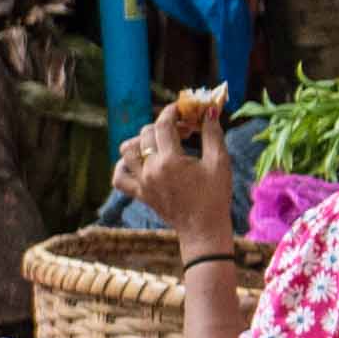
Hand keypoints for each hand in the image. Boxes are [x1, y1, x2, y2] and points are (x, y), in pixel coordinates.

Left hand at [110, 100, 238, 251]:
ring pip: (127, 151)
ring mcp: (142, 183)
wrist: (203, 229)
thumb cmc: (215, 196)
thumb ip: (212, 134)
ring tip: (159, 143)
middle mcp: (151, 171)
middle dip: (164, 126)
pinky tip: (138, 162)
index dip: (171, 112)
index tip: (180, 108)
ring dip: (141, 141)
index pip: (163, 125)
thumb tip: (209, 111)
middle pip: (146, 134)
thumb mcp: (220, 163)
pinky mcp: (139, 194)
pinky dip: (123, 165)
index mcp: (170, 161)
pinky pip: (119, 177)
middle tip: (182, 130)